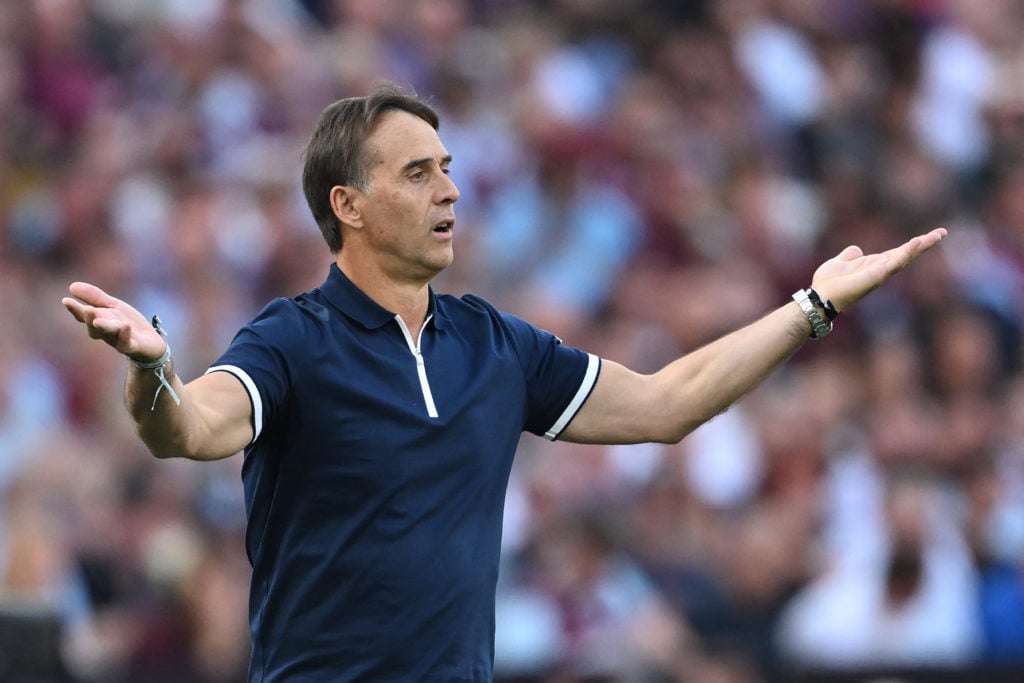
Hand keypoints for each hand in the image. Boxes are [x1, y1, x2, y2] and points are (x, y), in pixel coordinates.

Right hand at [62, 282, 167, 361]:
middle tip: (87, 310)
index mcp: (98, 321)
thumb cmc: (127, 323)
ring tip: (99, 321)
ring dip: (105, 327)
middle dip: (90, 319)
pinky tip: (125, 325)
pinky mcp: (132, 347)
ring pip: (109, 335)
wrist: (150, 343)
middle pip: (94, 327)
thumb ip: (95, 297)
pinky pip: (126, 343)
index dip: (75, 309)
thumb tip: (71, 286)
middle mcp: (105, 333)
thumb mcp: (113, 306)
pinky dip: (124, 335)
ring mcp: (118, 340)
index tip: (66, 300)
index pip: (84, 315)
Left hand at [810, 227, 946, 311]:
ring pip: (904, 258)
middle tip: (942, 233)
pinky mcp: (875, 276)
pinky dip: (905, 253)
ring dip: (920, 247)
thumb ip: (849, 256)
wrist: (819, 297)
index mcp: (874, 265)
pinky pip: (893, 263)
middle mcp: (880, 270)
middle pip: (907, 255)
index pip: (898, 253)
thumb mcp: (840, 262)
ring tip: (936, 235)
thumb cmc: (828, 283)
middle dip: (925, 244)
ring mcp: (879, 274)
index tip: (929, 235)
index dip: (913, 245)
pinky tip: (916, 243)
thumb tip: (856, 249)